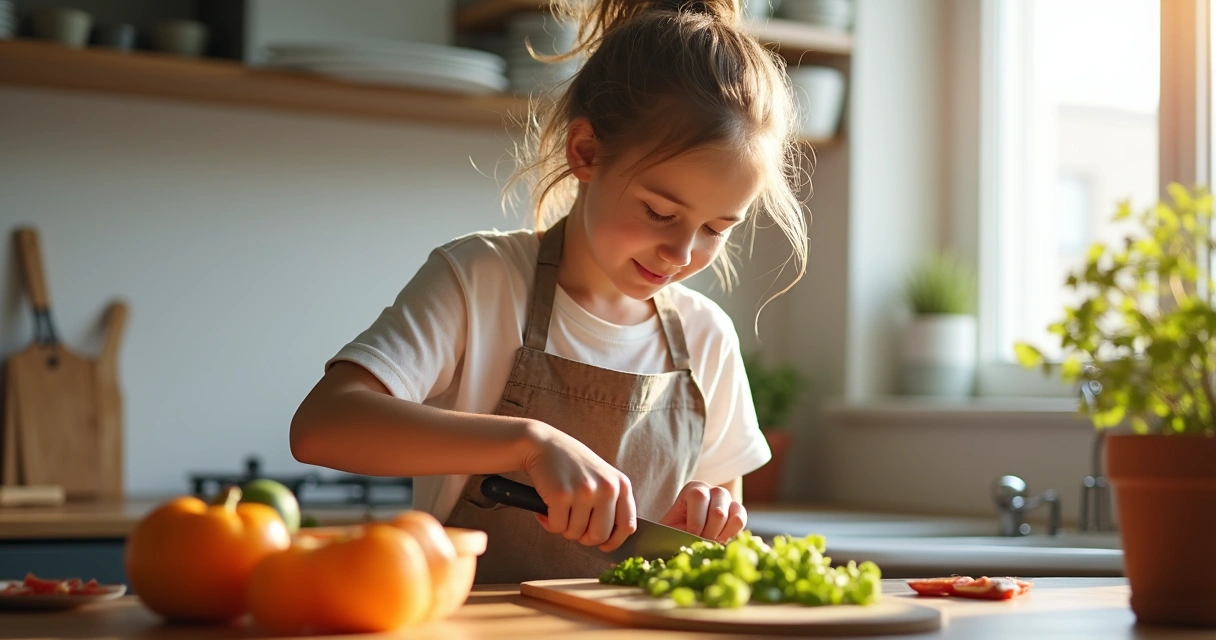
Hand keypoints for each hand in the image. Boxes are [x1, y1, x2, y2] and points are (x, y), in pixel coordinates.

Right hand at [520, 421, 637, 551]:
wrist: (544, 444)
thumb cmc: (572, 465)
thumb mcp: (602, 478)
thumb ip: (610, 504)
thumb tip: (608, 541)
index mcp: (621, 484)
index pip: (627, 526)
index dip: (614, 541)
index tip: (603, 545)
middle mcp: (607, 488)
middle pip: (599, 536)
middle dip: (583, 537)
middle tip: (572, 525)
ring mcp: (585, 491)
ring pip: (576, 534)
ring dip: (563, 528)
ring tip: (558, 510)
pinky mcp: (562, 495)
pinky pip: (557, 527)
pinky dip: (549, 523)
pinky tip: (546, 510)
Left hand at [659, 481, 745, 542]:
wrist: (687, 533)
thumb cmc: (677, 530)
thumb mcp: (670, 527)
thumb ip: (670, 531)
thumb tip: (670, 542)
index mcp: (693, 489)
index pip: (698, 498)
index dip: (695, 523)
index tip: (690, 537)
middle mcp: (713, 490)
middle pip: (717, 512)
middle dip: (708, 534)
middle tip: (700, 544)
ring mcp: (728, 499)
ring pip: (730, 517)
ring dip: (719, 535)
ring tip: (709, 542)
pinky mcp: (739, 510)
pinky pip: (740, 520)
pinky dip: (732, 533)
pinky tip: (721, 539)